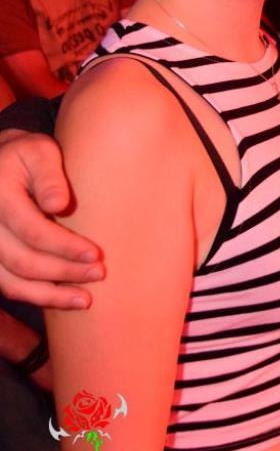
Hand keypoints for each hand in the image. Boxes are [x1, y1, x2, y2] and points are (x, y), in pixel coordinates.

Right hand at [0, 130, 102, 307]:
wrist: (0, 165)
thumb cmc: (26, 155)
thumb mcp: (39, 151)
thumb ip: (49, 176)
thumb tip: (58, 205)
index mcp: (0, 197)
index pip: (32, 231)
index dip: (65, 246)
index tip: (96, 253)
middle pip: (23, 261)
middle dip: (64, 272)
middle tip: (99, 273)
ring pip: (13, 282)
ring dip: (51, 295)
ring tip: (86, 299)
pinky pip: (10, 286)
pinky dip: (37, 296)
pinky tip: (65, 299)